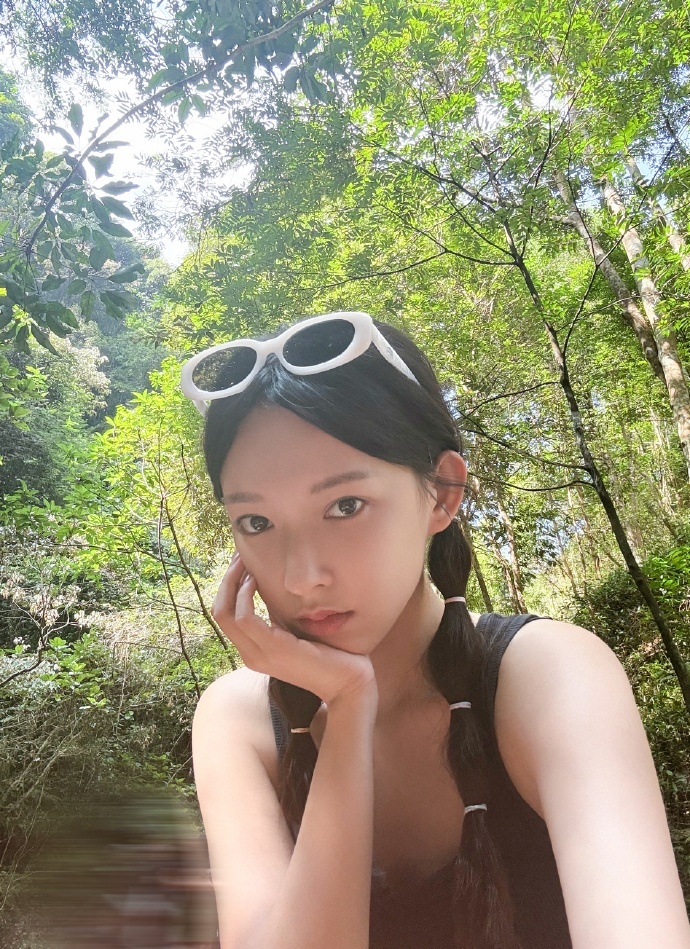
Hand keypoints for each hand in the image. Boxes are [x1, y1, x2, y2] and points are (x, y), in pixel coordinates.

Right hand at [211, 554, 377, 707]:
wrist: (348, 682)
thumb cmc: (328, 654)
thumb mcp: (294, 630)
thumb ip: (277, 616)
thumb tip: (268, 586)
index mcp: (253, 650)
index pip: (225, 614)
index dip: (228, 585)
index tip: (239, 562)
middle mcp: (250, 654)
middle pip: (219, 611)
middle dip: (226, 579)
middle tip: (238, 555)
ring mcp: (259, 654)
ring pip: (225, 613)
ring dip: (233, 581)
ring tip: (245, 561)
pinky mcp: (274, 649)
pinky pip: (245, 617)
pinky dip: (245, 594)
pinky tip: (256, 579)